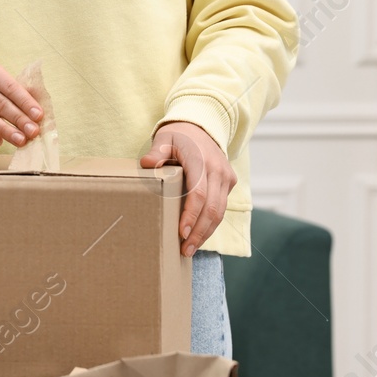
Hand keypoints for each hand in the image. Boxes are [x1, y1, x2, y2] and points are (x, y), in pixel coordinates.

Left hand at [140, 121, 234, 255]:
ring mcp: (226, 176)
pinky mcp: (229, 182)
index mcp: (200, 160)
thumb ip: (157, 151)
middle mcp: (217, 170)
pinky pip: (221, 207)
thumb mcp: (164, 138)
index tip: (181, 233)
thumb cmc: (179, 136)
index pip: (198, 193)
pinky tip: (199, 236)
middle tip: (185, 251)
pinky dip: (211, 223)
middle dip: (199, 232)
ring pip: (220, 212)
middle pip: (212, 208)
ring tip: (191, 249)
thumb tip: (146, 163)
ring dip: (206, 232)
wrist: (202, 126)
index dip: (191, 215)